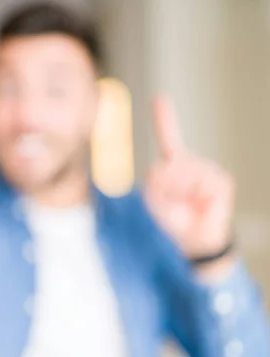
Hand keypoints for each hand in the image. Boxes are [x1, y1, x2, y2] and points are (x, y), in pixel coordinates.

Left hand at [144, 96, 234, 273]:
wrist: (195, 240)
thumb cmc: (173, 220)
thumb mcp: (154, 203)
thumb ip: (153, 184)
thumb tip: (164, 164)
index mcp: (172, 167)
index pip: (169, 138)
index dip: (165, 117)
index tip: (161, 97)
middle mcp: (189, 164)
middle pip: (165, 167)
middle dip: (162, 190)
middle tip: (171, 205)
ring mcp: (206, 171)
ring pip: (182, 174)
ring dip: (178, 194)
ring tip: (185, 206)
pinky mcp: (220, 181)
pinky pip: (201, 184)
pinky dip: (195, 196)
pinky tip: (200, 204)